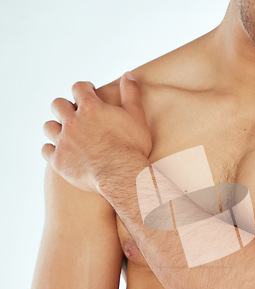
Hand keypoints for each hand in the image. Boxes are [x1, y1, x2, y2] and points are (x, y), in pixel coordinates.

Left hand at [42, 72, 150, 193]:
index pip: (79, 88)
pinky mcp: (59, 161)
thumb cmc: (132, 146)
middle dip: (65, 106)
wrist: (121, 175)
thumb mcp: (136, 116)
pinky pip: (46, 150)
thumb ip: (131, 94)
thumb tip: (129, 74)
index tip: (89, 91)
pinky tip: (60, 150)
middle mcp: (72, 122)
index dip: (84, 88)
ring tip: (66, 131)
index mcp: (90, 108)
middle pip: (57, 104)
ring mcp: (63, 141)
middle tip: (75, 113)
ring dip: (56, 126)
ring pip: (49, 126)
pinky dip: (51, 149)